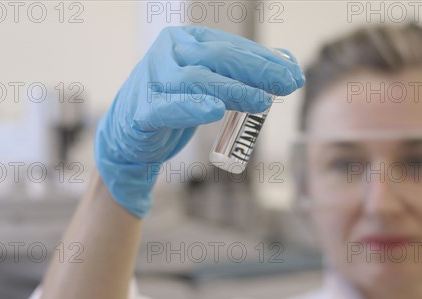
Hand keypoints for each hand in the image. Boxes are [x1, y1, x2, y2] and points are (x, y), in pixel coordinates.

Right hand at [95, 25, 304, 217]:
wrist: (128, 136)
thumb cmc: (174, 105)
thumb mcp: (208, 84)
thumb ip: (239, 75)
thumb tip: (288, 66)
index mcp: (186, 40)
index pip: (231, 45)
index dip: (264, 59)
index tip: (293, 73)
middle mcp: (168, 53)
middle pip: (217, 57)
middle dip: (256, 70)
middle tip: (287, 84)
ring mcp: (152, 79)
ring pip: (197, 79)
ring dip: (234, 90)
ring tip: (263, 102)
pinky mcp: (142, 111)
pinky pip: (168, 107)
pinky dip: (192, 108)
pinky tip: (214, 111)